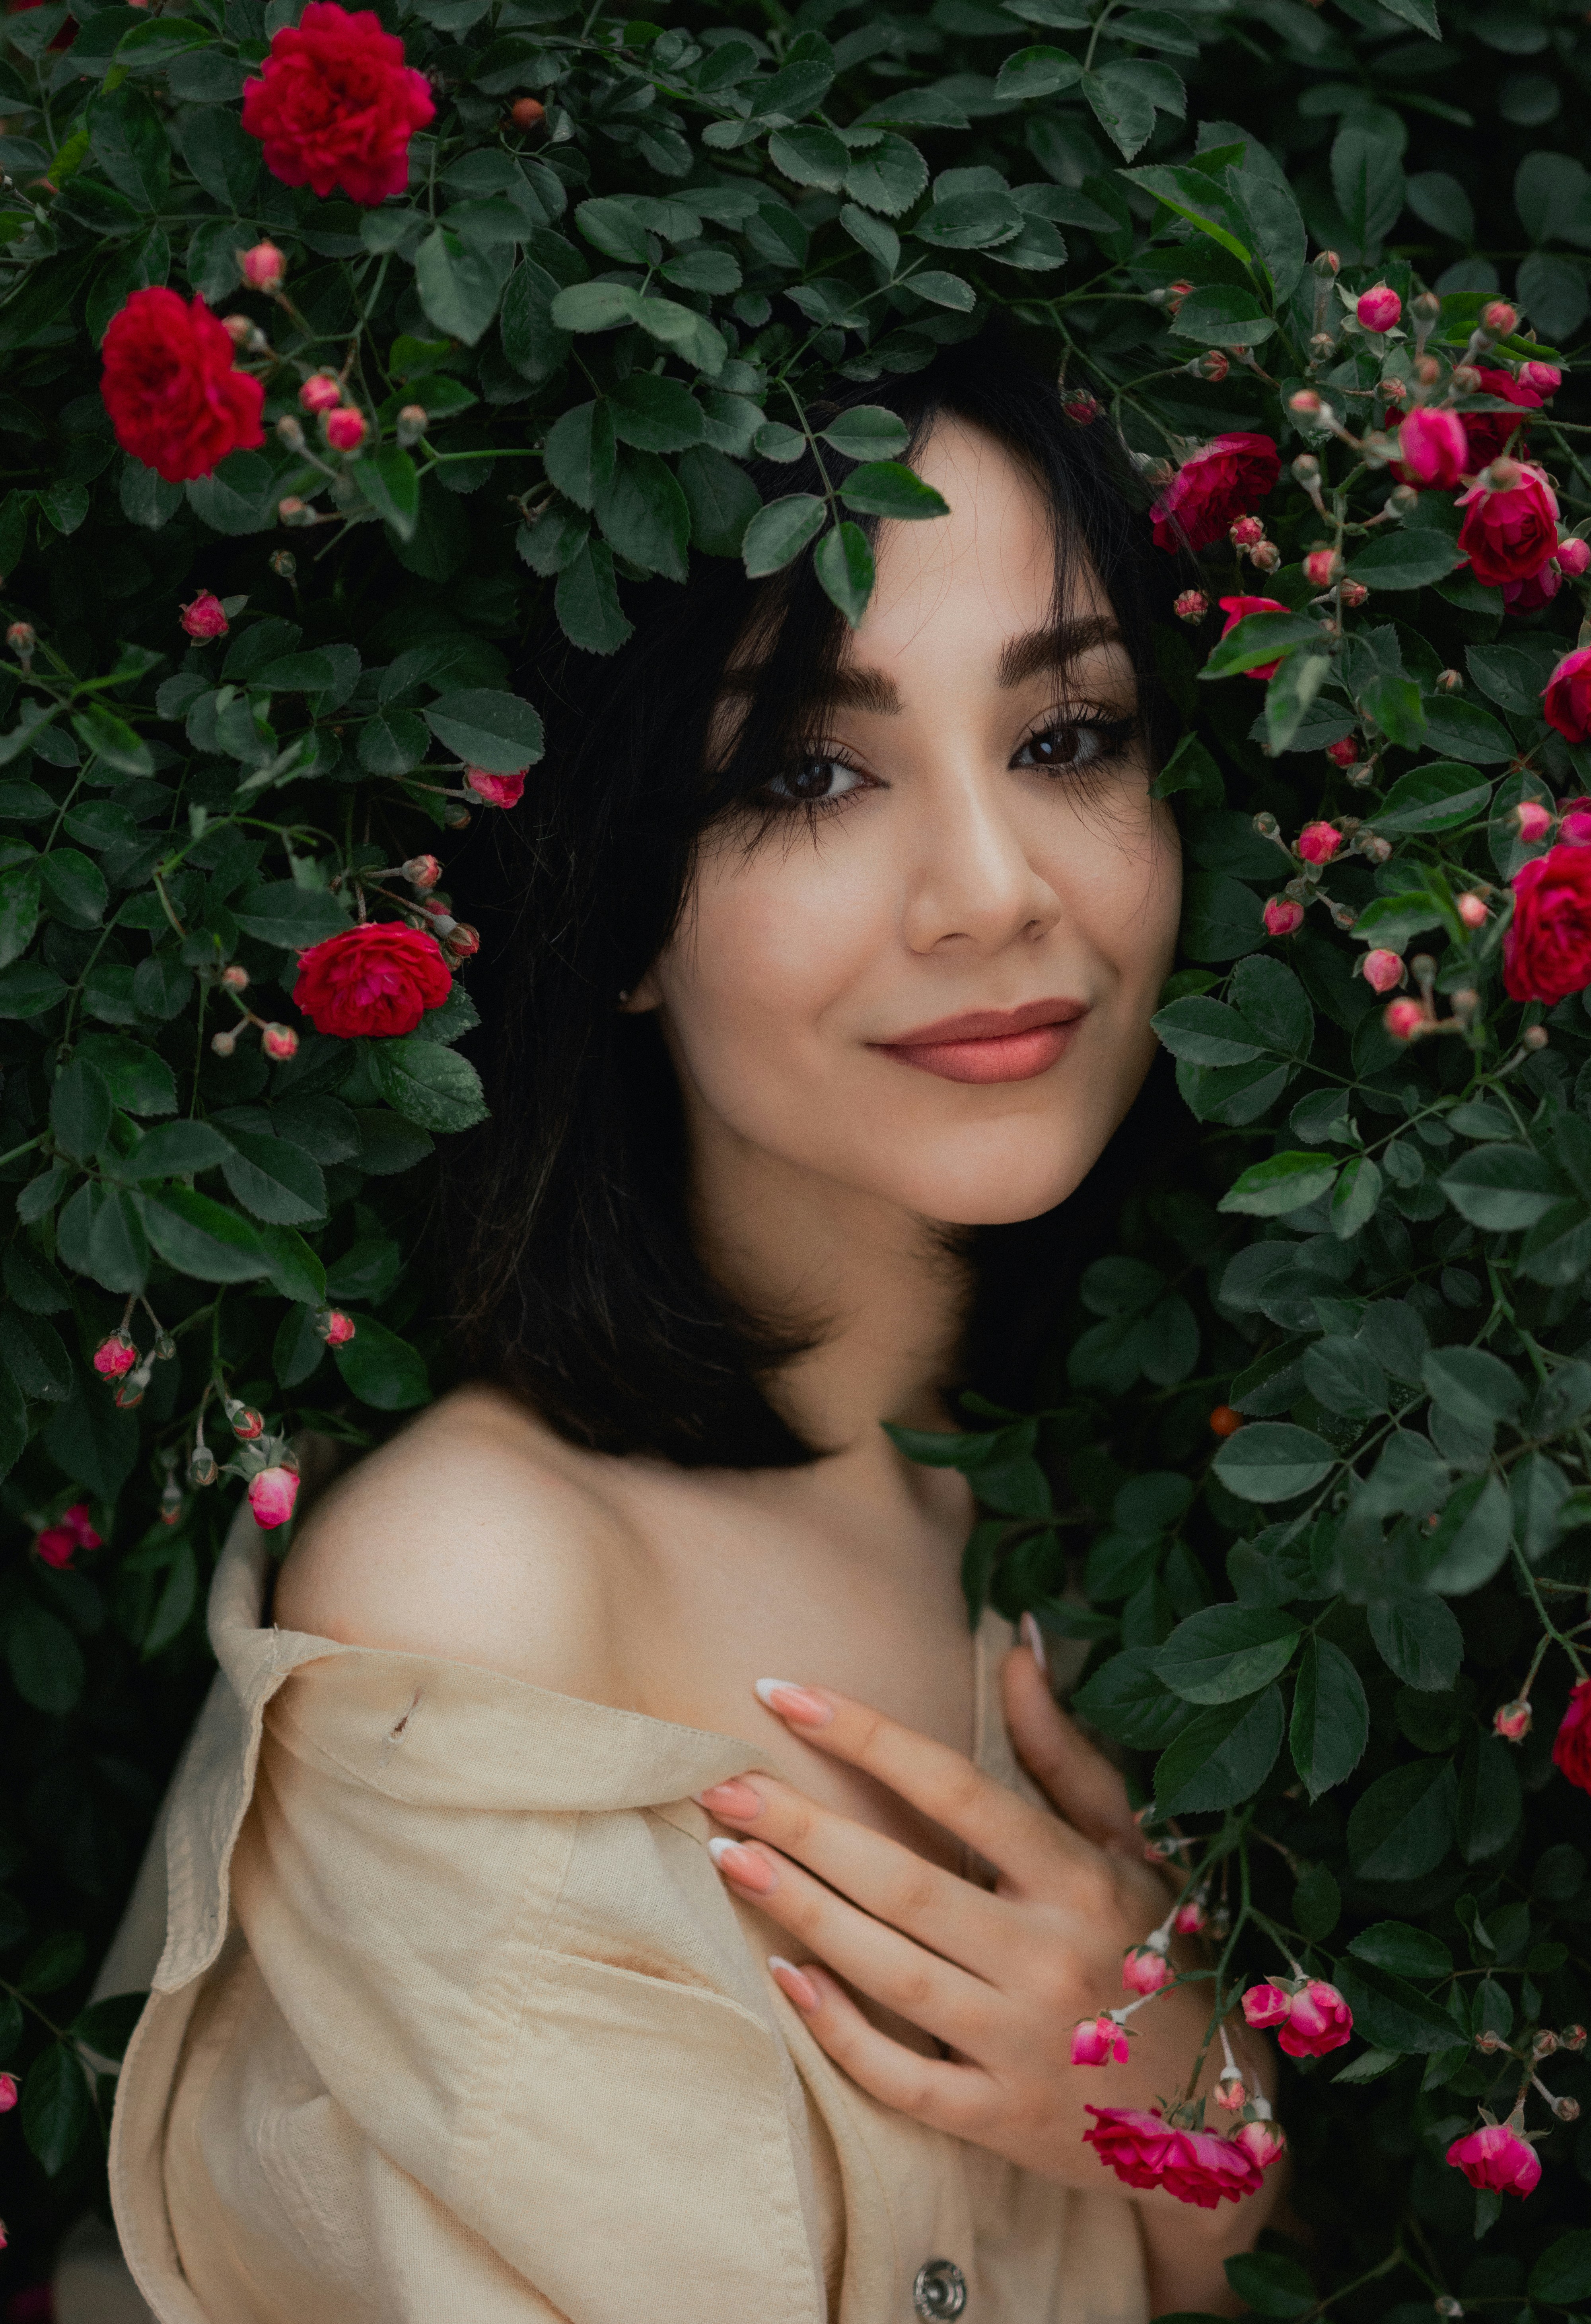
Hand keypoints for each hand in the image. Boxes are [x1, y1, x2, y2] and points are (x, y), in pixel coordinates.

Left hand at [699, 1632, 1278, 2312]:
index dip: (865, 1736)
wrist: (1218, 2120)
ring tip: (724, 1856)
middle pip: (904, 1880)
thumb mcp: (1128, 1844)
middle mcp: (1051, 1956)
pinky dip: (839, 2032)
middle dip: (802, 1828)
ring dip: (800, 1910)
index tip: (780, 1692)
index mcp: (1081, 1879)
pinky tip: (782, 1977)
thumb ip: (1061, 1750)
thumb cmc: (1161, 1953)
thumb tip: (1013, 1644)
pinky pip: (903, 2077)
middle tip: (720, 1784)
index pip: (956, 1788)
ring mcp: (1025, 2045)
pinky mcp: (1001, 2120)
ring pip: (890, 1972)